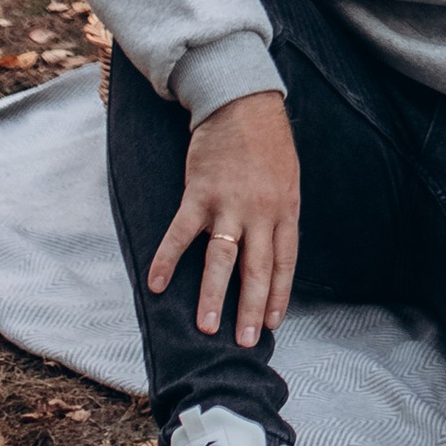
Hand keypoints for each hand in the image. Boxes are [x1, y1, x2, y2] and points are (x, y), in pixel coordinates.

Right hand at [148, 90, 299, 345]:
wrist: (243, 103)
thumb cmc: (267, 144)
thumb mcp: (288, 180)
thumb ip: (280, 217)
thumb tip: (274, 252)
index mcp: (285, 211)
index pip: (285, 263)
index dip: (279, 295)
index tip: (273, 324)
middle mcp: (260, 213)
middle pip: (257, 269)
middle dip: (251, 309)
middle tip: (246, 342)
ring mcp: (229, 204)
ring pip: (222, 259)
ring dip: (213, 295)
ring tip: (206, 326)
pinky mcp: (199, 193)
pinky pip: (181, 233)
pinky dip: (168, 259)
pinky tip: (156, 284)